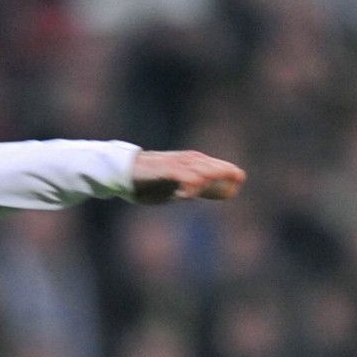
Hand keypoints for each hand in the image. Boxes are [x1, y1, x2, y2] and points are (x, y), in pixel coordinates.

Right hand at [131, 150, 245, 203]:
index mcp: (196, 163)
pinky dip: (192, 187)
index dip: (232, 180)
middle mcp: (191, 160)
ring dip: (212, 181)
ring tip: (211, 191)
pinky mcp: (168, 169)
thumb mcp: (177, 188)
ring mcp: (180, 164)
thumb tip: (220, 195)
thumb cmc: (149, 181)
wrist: (123, 172)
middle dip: (228, 177)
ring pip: (206, 171)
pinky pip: (187, 177)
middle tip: (231, 187)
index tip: (233, 190)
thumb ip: (197, 190)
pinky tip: (187, 196)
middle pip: (220, 169)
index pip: (224, 169)